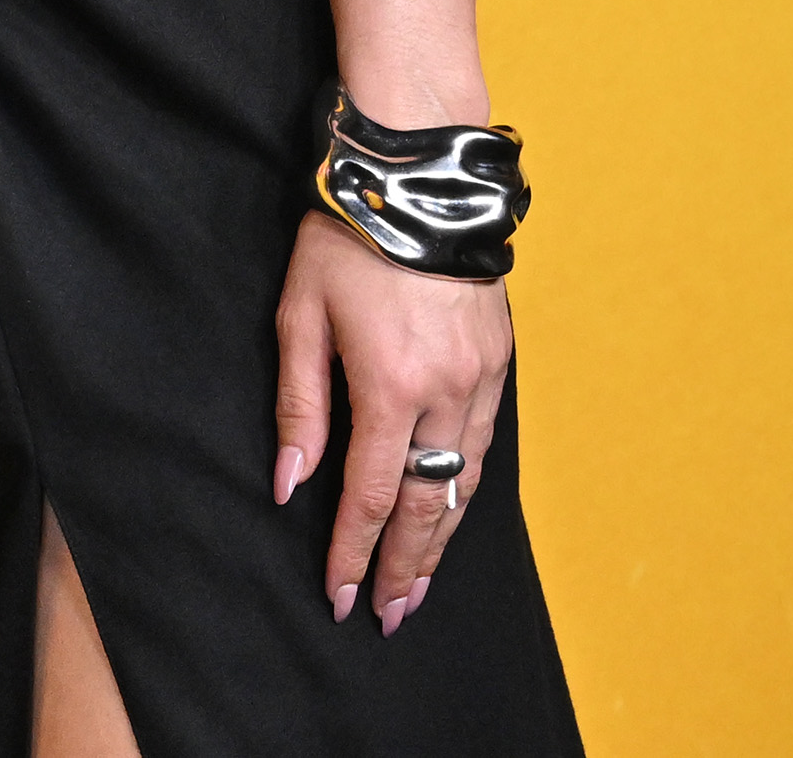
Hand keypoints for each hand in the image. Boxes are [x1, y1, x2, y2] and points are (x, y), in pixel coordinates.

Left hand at [271, 208, 511, 633]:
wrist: (421, 177)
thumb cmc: (347, 237)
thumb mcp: (301, 314)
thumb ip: (299, 404)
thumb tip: (291, 482)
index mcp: (390, 385)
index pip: (371, 494)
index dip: (354, 551)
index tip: (341, 596)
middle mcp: (446, 392)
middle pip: (428, 504)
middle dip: (407, 566)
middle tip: (391, 615)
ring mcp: (482, 377)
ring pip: (465, 482)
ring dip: (442, 538)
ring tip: (421, 581)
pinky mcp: (501, 359)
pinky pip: (485, 443)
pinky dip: (466, 487)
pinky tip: (451, 508)